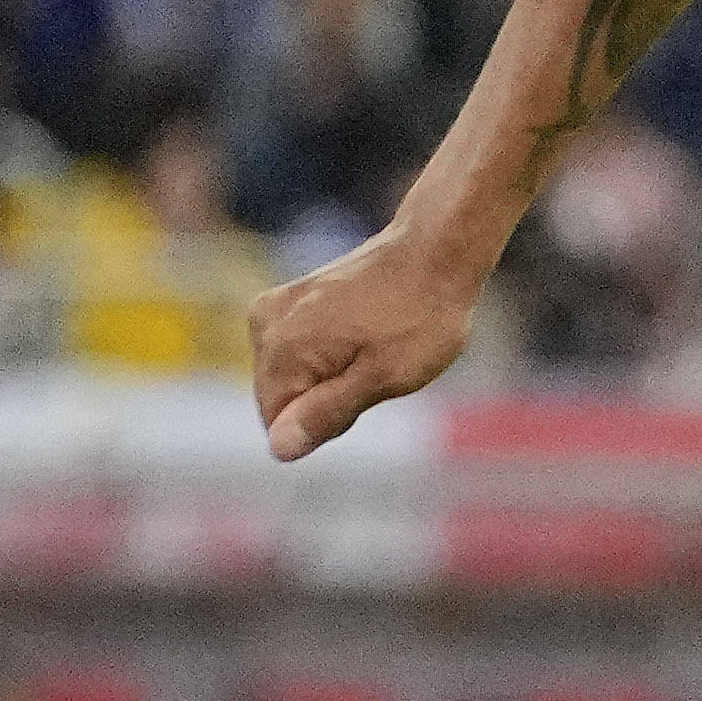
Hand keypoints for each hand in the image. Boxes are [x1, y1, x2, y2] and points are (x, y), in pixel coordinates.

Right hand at [250, 225, 483, 460]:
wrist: (436, 251)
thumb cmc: (420, 317)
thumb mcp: (384, 377)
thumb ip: (328, 413)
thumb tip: (280, 449)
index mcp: (281, 349)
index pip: (280, 424)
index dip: (329, 420)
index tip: (367, 388)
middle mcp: (265, 325)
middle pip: (283, 398)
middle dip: (328, 397)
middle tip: (377, 366)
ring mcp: (275, 307)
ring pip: (294, 375)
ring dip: (332, 375)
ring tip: (375, 347)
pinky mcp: (291, 298)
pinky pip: (301, 350)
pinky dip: (332, 353)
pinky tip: (366, 334)